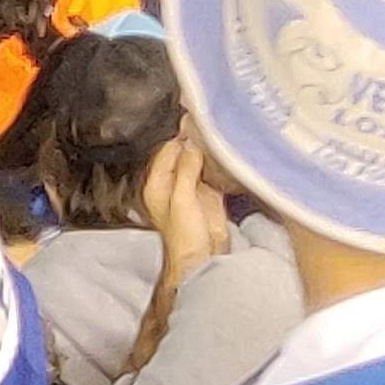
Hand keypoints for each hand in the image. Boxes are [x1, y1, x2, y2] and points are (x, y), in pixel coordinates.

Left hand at [144, 131, 231, 278]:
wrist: (203, 260)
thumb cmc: (184, 236)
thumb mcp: (182, 199)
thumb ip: (185, 171)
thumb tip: (191, 144)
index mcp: (157, 183)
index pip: (167, 152)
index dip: (180, 138)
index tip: (195, 123)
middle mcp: (172, 183)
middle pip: (183, 155)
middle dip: (195, 143)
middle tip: (212, 126)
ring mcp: (191, 189)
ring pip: (198, 163)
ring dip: (208, 153)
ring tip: (221, 136)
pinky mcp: (209, 196)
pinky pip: (212, 175)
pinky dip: (218, 166)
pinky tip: (227, 156)